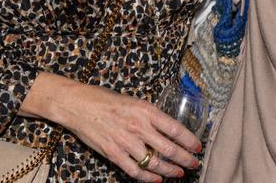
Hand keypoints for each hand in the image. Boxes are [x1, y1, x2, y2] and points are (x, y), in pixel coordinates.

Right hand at [30, 75, 200, 180]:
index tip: (198, 147)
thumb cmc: (105, 100)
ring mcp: (125, 142)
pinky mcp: (113, 153)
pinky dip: (147, 178)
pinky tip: (156, 180)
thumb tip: (166, 128)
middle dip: (185, 159)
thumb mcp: (134, 101)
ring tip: (178, 173)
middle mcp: (138, 127)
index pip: (176, 129)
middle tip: (194, 164)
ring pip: (154, 163)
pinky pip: (134, 170)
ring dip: (169, 171)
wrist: (78, 105)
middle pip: (169, 149)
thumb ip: (150, 115)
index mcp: (146, 111)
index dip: (190, 141)